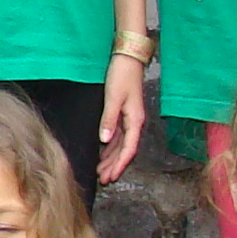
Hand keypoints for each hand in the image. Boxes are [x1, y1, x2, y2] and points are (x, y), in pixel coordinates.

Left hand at [100, 54, 146, 182]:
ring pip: (121, 144)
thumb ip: (109, 120)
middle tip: (104, 180)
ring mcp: (129, 117)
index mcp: (135, 120)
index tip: (112, 176)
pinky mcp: (123, 112)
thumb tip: (105, 140)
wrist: (127, 57)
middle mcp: (134, 121)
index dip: (121, 164)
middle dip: (115, 166)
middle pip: (125, 150)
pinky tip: (103, 153)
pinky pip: (118, 135)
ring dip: (112, 158)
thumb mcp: (113, 98)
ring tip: (101, 171)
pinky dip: (111, 147)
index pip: (129, 149)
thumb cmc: (122, 75)